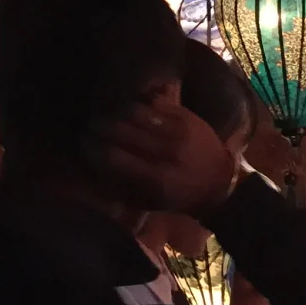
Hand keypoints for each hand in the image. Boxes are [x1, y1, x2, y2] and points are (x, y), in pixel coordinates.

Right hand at [88, 99, 237, 217]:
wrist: (222, 182)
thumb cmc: (182, 196)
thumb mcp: (152, 202)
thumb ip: (124, 186)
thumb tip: (97, 167)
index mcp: (156, 177)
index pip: (114, 157)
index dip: (94, 148)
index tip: (83, 144)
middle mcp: (165, 151)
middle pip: (122, 130)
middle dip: (100, 126)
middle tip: (89, 125)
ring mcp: (178, 130)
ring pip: (137, 112)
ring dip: (117, 111)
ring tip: (106, 112)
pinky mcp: (187, 116)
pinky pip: (156, 102)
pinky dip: (139, 102)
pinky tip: (129, 104)